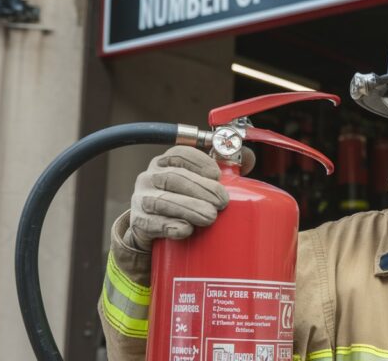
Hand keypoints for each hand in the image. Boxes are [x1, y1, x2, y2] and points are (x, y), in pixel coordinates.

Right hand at [124, 145, 254, 250]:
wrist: (155, 233)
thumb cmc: (184, 202)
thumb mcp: (201, 184)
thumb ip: (224, 170)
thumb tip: (249, 158)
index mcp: (165, 163)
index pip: (180, 154)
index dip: (200, 162)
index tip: (217, 175)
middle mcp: (150, 177)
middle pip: (174, 178)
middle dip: (201, 189)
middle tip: (222, 202)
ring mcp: (141, 200)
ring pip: (162, 201)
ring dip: (189, 208)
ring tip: (210, 217)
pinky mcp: (138, 223)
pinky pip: (151, 223)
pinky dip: (170, 226)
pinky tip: (185, 229)